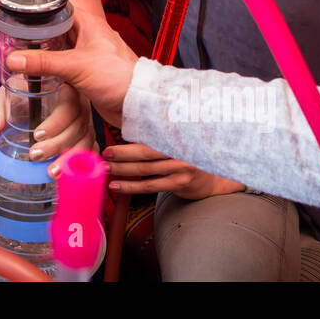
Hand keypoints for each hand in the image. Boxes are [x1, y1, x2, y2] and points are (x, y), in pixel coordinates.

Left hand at [0, 83, 94, 170]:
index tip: (37, 135)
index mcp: (64, 88)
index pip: (69, 104)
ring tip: (52, 172)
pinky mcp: (87, 136)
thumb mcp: (7, 95)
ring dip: (71, 158)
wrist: (32, 96)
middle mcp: (80, 104)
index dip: (57, 122)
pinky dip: (83, 163)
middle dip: (58, 144)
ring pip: (86, 140)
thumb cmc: (22, 93)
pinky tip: (69, 174)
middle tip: (35, 155)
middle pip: (79, 126)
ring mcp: (86, 121)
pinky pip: (92, 149)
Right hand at [5, 13, 138, 127]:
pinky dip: (50, 69)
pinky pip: (63, 66)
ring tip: (19, 56)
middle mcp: (86, 35)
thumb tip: (13, 59)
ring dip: (42, 54)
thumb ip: (43, 62)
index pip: (57, 8)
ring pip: (57, 49)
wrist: (138, 103)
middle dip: (35, 35)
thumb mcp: (75, 66)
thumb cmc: (118, 76)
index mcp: (87, 23)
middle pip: (54, 29)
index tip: (17, 15)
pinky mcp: (85, 72)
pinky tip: (37, 74)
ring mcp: (86, 54)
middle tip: (12, 39)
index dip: (38, 10)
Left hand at [103, 142, 243, 199]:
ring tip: (107, 170)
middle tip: (104, 156)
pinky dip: (131, 186)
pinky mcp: (180, 183)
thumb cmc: (190, 157)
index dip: (128, 140)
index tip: (110, 144)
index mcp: (177, 135)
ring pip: (145, 170)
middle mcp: (180, 150)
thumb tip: (126, 131)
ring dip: (123, 171)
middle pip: (145, 152)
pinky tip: (118, 187)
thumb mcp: (178, 142)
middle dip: (121, 155)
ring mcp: (181, 167)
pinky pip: (150, 185)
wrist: (215, 178)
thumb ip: (158, 137)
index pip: (149, 135)